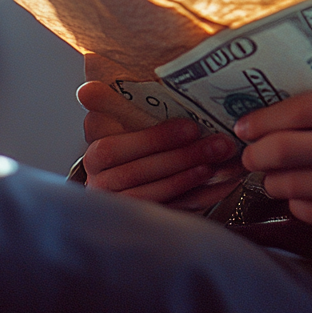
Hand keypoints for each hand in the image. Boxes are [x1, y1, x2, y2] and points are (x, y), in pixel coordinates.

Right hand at [78, 80, 240, 210]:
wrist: (135, 175)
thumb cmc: (133, 139)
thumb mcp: (121, 118)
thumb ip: (108, 102)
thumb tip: (87, 89)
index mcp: (96, 157)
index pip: (115, 150)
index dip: (154, 139)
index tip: (191, 126)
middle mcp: (102, 185)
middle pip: (139, 174)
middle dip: (183, 157)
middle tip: (218, 143)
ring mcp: (122, 207)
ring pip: (155, 197)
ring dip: (192, 178)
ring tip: (220, 162)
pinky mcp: (146, 223)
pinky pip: (175, 212)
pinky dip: (203, 196)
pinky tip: (224, 182)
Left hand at [236, 92, 311, 247]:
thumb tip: (310, 103)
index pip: (306, 108)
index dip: (267, 116)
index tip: (247, 123)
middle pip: (289, 146)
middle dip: (257, 152)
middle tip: (248, 154)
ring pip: (294, 182)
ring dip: (274, 181)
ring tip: (272, 177)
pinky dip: (298, 205)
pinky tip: (301, 198)